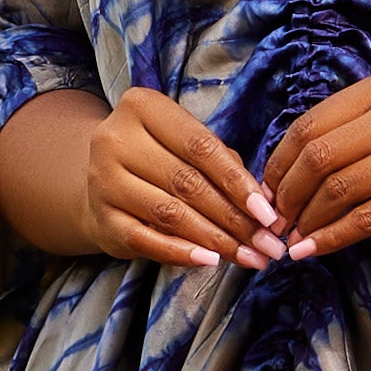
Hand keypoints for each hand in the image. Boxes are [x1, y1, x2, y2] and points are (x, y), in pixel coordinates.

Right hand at [79, 87, 285, 269]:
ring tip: (249, 257)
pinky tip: (210, 262)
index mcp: (143, 108)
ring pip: (170, 214)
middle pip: (188, 183)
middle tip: (267, 244)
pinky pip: (146, 241)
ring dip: (216, 241)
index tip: (268, 213)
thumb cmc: (159, 160)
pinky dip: (181, 254)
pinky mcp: (101, 219)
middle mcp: (116, 140)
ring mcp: (103, 181)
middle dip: (235, 219)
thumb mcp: (187, 147)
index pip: (200, 146)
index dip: (238, 182)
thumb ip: (224, 164)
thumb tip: (264, 205)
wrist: (103, 183)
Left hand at [261, 72, 370, 255]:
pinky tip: (312, 251)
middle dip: (285, 193)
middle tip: (274, 218)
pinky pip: (365, 219)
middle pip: (317, 157)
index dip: (278, 161)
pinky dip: (330, 238)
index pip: (309, 124)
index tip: (267, 186)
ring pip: (337, 189)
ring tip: (290, 238)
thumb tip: (298, 161)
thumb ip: (359, 122)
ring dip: (305, 219)